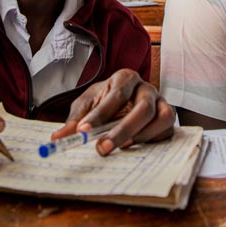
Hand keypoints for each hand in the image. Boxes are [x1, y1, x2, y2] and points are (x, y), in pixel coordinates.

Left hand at [51, 69, 174, 155]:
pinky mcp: (167, 118)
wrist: (121, 103)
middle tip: (102, 148)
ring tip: (123, 147)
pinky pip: (168, 130)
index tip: (83, 132)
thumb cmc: (103, 102)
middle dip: (123, 130)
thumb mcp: (86, 106)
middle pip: (144, 108)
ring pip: (164, 117)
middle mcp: (146, 88)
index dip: (100, 114)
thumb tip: (57, 138)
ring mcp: (161, 102)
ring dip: (144, 135)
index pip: (116, 95)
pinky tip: (135, 147)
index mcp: (125, 78)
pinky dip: (154, 140)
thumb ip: (74, 120)